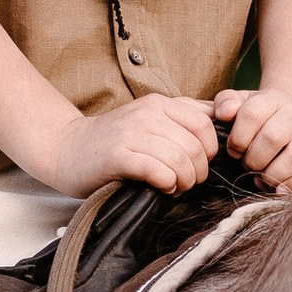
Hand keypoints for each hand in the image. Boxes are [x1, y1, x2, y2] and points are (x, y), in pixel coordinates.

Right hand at [41, 96, 221, 198]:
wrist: (68, 150)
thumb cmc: (115, 141)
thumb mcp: (150, 121)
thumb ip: (182, 119)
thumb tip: (223, 121)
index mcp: (159, 104)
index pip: (205, 123)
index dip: (211, 149)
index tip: (200, 164)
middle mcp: (147, 113)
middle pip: (196, 146)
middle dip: (199, 172)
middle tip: (187, 182)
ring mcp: (131, 133)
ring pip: (180, 159)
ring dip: (184, 181)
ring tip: (175, 186)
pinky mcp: (118, 156)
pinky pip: (158, 171)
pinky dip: (167, 183)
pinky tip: (162, 188)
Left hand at [213, 85, 291, 193]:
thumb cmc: (259, 121)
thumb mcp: (241, 106)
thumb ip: (225, 103)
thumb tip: (225, 114)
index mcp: (273, 99)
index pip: (251, 114)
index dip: (237, 138)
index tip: (234, 150)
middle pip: (272, 138)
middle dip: (253, 159)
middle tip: (249, 164)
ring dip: (271, 174)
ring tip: (263, 176)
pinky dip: (289, 186)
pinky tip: (278, 186)